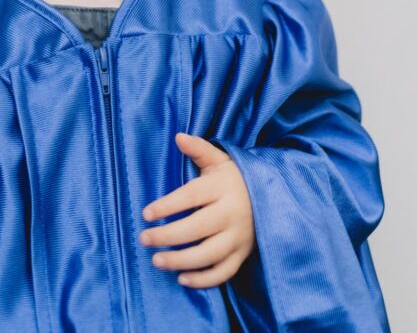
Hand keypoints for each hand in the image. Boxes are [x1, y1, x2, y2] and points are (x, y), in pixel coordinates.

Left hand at [138, 132, 254, 288]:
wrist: (272, 197)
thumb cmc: (235, 178)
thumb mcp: (219, 160)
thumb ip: (198, 149)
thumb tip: (178, 136)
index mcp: (223, 187)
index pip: (191, 197)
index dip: (167, 205)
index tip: (146, 213)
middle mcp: (232, 213)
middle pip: (197, 228)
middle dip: (168, 236)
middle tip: (144, 238)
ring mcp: (239, 237)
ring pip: (209, 254)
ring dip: (181, 261)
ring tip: (156, 260)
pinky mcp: (243, 255)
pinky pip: (224, 272)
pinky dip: (204, 280)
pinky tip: (182, 279)